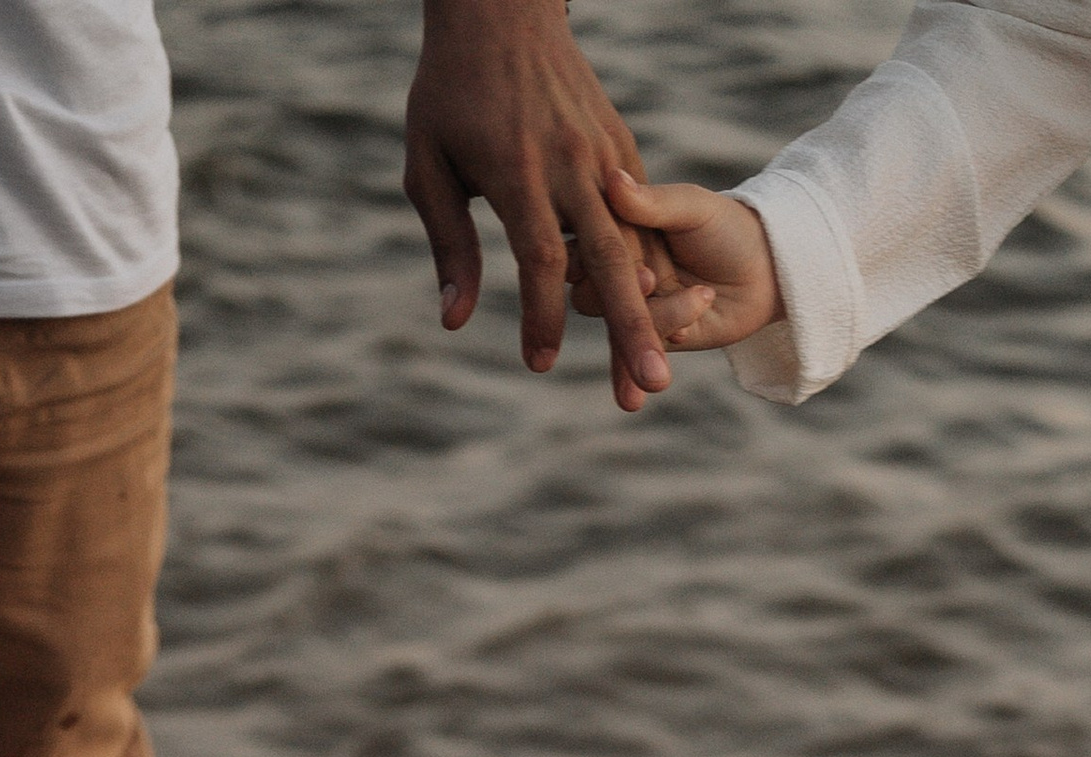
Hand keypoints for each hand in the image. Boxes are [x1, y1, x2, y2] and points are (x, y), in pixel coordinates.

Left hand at [406, 0, 671, 411]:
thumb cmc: (451, 92)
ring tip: (659, 365)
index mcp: (519, 171)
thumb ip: (448, 244)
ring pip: (637, 243)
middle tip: (652, 386)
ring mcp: (603, 154)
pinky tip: (661, 312)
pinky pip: (642, 216)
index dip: (542, 317)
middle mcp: (571, 164)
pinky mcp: (620, 147)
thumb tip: (454, 322)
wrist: (501, 10)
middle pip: (609, 260)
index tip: (540, 365)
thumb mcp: (428, 165)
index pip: (540, 260)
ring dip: (653, 310)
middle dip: (632, 329)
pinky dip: (651, 264)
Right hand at [577, 167, 781, 350]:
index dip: (581, 256)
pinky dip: (675, 323)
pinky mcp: (662, 338)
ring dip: (651, 313)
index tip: (591, 257)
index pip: (583, 249)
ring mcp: (641, 309)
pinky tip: (704, 304)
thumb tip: (612, 179)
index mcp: (620, 236)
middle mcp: (624, 275)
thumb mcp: (691, 207)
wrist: (768, 269)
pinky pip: (650, 343)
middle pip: (589, 295)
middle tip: (651, 278)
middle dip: (612, 291)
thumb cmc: (728, 227)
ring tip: (698, 293)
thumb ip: (650, 202)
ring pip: (617, 325)